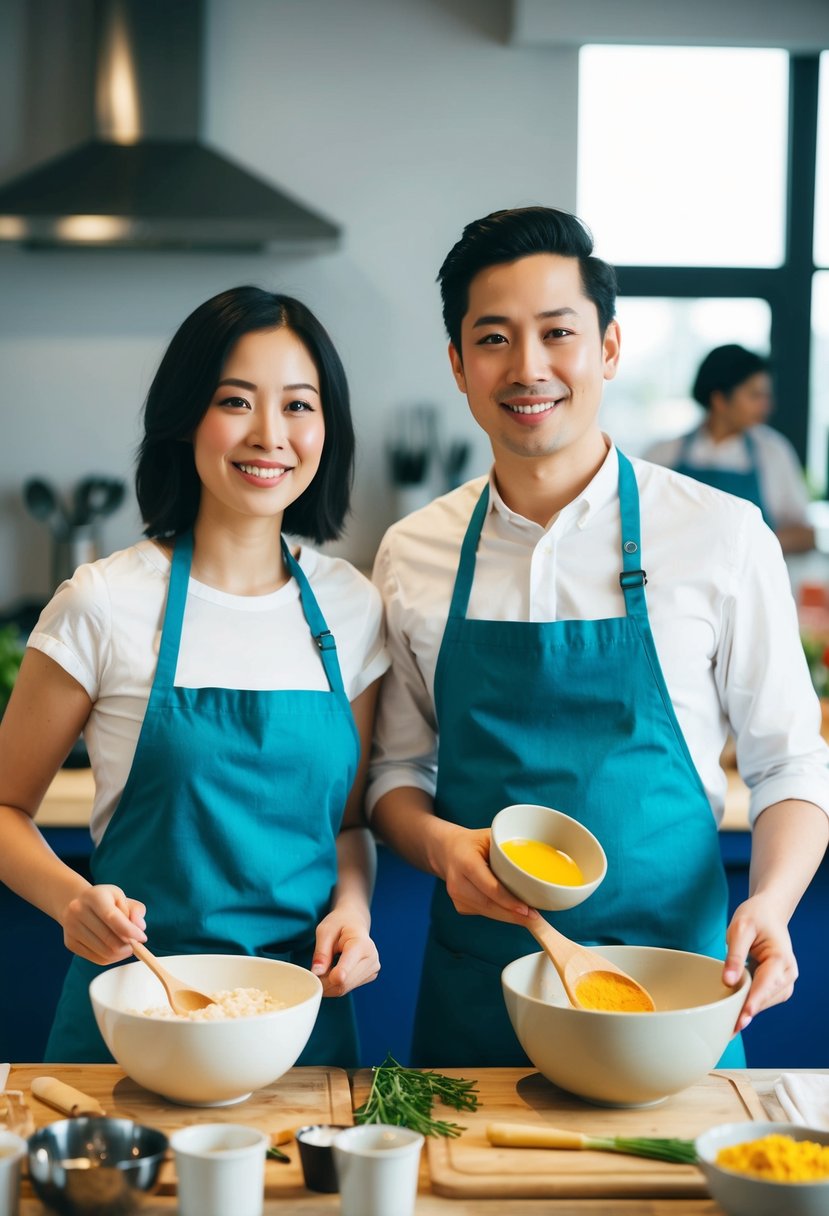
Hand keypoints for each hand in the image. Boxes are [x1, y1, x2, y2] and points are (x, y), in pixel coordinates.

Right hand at [61, 884, 146, 965]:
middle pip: (108, 938)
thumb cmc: (105, 900)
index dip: (130, 931)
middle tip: (136, 944)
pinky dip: (111, 958)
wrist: (75, 903)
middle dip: (127, 945)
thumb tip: (140, 927)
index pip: (112, 918)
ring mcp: (71, 928)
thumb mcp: (122, 897)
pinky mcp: (70, 943)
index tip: (142, 938)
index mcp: (94, 896)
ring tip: (127, 946)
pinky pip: (97, 959)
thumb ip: (135, 910)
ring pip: (104, 952)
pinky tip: (115, 949)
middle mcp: (78, 911)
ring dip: (121, 953)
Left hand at [311, 901, 380, 996]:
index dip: (327, 979)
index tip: (315, 977)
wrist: (354, 921)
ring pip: (345, 989)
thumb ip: (321, 952)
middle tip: (314, 971)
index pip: (345, 971)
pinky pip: (348, 988)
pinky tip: (333, 971)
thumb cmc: (339, 923)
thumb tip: (317, 973)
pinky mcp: (370, 975)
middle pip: (343, 984)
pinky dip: (336, 984)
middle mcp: (372, 958)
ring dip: (329, 984)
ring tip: (324, 968)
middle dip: (324, 982)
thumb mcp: (325, 930)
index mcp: (362, 945)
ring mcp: (373, 968)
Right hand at [437, 824, 535, 924]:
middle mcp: (457, 881)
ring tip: (529, 918)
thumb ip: (508, 846)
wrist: (446, 850)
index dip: (508, 900)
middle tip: (535, 918)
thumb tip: (539, 854)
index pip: (489, 886)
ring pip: (486, 912)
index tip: (526, 909)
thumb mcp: (489, 836)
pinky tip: (513, 913)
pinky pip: (482, 913)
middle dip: (512, 914)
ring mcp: (456, 896)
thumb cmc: (472, 842)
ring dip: (508, 917)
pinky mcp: (459, 905)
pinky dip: (499, 914)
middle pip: (488, 904)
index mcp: (465, 861)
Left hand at [723, 894, 797, 1032]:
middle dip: (749, 1012)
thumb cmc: (755, 917)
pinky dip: (751, 1005)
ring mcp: (785, 979)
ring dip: (749, 1012)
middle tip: (729, 1029)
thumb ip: (734, 955)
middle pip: (767, 997)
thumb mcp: (740, 929)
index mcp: (781, 957)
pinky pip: (764, 998)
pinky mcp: (777, 983)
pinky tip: (736, 1013)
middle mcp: (788, 972)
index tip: (743, 1018)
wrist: (768, 912)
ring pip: (767, 1002)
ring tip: (729, 1026)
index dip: (753, 1002)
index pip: (767, 984)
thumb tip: (728, 982)